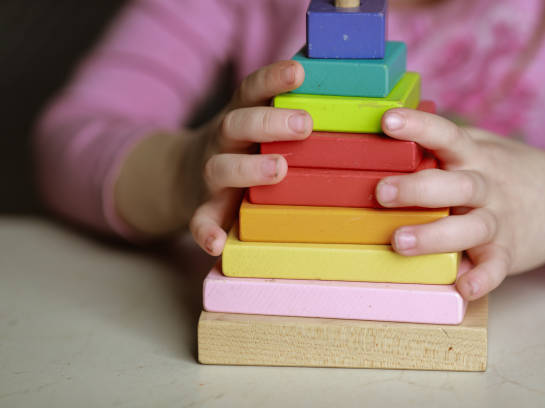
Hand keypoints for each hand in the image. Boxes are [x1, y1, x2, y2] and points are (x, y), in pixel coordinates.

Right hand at [187, 61, 311, 254]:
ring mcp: (210, 176)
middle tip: (304, 124)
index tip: (298, 72)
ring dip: (248, 168)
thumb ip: (285, 101)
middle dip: (269, 122)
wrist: (180, 175)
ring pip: (220, 168)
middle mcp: (223, 142)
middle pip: (237, 124)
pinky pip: (199, 221)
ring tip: (278, 169)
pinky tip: (217, 244)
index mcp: (240, 117)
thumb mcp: (255, 118)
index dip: (273, 78)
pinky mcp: (202, 208)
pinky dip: (206, 231)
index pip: (252, 90)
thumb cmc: (240, 146)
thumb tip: (336, 67)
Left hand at [376, 108, 544, 299]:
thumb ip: (442, 147)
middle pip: (456, 185)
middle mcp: (486, 186)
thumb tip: (384, 143)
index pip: (447, 134)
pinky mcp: (508, 252)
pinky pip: (496, 267)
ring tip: (400, 242)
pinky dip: (482, 278)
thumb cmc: (505, 172)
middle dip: (418, 189)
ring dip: (435, 236)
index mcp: (475, 156)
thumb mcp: (480, 148)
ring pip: (470, 227)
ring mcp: (499, 221)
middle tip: (382, 192)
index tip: (388, 120)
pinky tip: (463, 287)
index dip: (418, 125)